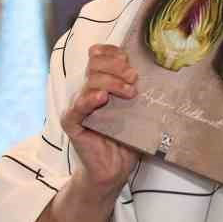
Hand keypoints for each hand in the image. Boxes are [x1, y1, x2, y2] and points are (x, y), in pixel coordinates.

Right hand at [60, 44, 142, 198]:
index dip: (112, 53)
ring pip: (90, 82)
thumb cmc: (125, 138)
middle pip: (94, 64)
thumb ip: (135, 89)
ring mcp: (77, 106)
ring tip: (129, 93)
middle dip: (117, 67)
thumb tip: (151, 71)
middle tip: (134, 79)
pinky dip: (89, 99)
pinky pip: (77, 107)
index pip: (97, 55)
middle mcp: (84, 91)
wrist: (114, 168)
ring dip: (112, 83)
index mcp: (98, 83)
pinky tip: (101, 98)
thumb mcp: (135, 109)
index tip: (129, 60)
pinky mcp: (71, 123)